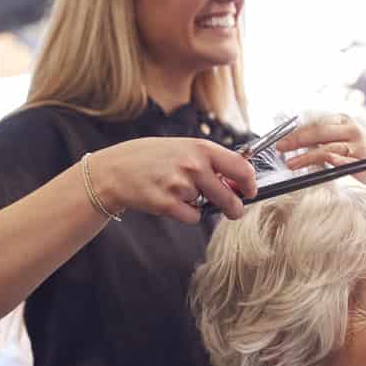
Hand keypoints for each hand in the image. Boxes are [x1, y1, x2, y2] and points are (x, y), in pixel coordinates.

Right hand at [88, 137, 256, 222]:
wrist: (115, 170)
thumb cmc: (151, 158)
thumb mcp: (183, 149)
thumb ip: (209, 162)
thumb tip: (237, 182)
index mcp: (201, 148)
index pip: (241, 167)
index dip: (249, 183)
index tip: (249, 191)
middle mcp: (193, 165)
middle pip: (230, 196)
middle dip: (235, 208)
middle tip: (234, 210)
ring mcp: (180, 185)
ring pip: (207, 207)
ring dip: (199, 205)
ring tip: (177, 190)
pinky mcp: (167, 204)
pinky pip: (192, 217)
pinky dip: (186, 214)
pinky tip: (170, 201)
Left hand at [275, 114, 365, 192]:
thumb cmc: (361, 155)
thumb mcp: (341, 142)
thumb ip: (322, 140)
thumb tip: (293, 142)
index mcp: (343, 121)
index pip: (314, 123)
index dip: (295, 131)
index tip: (280, 140)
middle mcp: (350, 129)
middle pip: (318, 132)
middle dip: (296, 140)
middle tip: (280, 148)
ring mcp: (357, 144)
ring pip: (326, 148)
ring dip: (307, 157)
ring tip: (291, 164)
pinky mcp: (363, 160)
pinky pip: (345, 160)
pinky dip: (334, 161)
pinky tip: (324, 162)